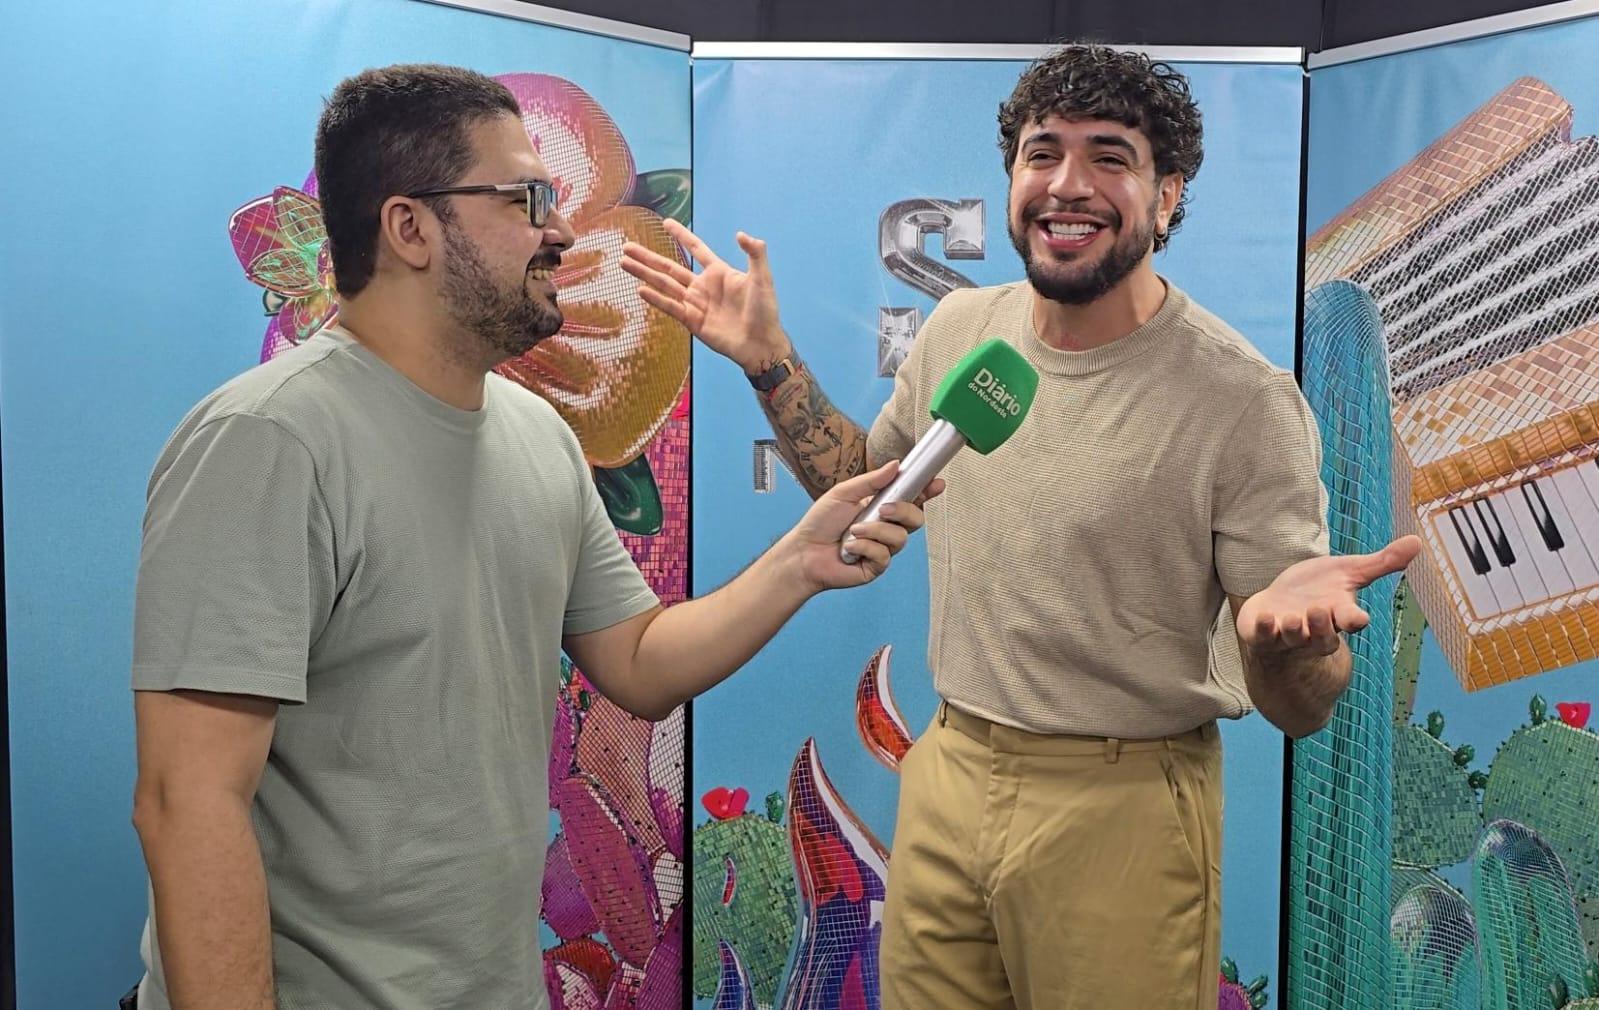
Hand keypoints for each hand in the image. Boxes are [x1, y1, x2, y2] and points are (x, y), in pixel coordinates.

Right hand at [619, 219, 788, 373]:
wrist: (761, 343)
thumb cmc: (765, 311)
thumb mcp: (762, 278)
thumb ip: (754, 254)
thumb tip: (741, 233)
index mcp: (719, 273)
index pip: (696, 249)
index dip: (681, 236)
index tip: (666, 222)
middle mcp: (703, 287)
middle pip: (670, 267)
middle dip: (648, 257)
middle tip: (627, 246)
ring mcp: (696, 304)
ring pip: (665, 285)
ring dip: (644, 274)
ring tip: (624, 263)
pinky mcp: (692, 321)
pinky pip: (671, 307)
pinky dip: (656, 298)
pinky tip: (640, 289)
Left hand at [778, 460, 944, 590]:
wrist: (803, 552)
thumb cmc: (820, 522)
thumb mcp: (844, 493)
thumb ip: (872, 481)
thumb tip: (896, 465)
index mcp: (881, 506)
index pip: (911, 498)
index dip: (927, 491)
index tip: (937, 482)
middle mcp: (886, 527)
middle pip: (916, 519)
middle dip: (903, 511)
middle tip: (883, 509)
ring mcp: (883, 548)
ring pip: (900, 538)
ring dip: (875, 532)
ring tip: (852, 531)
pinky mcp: (876, 566)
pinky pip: (884, 555)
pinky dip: (865, 548)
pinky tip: (849, 549)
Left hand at [1235, 535, 1420, 659]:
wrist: (1278, 603)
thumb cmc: (1317, 588)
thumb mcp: (1348, 572)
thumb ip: (1381, 563)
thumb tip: (1417, 541)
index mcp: (1338, 614)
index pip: (1351, 621)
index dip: (1354, 620)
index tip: (1359, 618)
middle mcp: (1315, 630)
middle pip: (1323, 637)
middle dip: (1321, 626)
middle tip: (1320, 610)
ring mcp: (1289, 636)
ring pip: (1294, 639)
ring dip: (1294, 630)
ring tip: (1292, 617)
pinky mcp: (1263, 636)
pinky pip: (1263, 638)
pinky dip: (1264, 630)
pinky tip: (1265, 618)